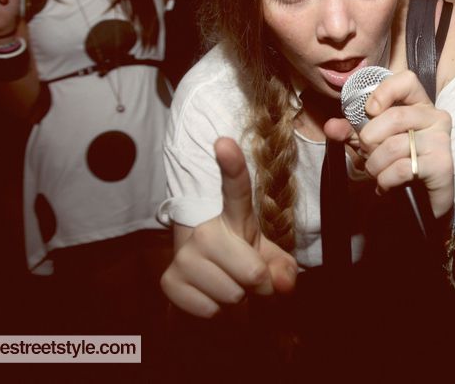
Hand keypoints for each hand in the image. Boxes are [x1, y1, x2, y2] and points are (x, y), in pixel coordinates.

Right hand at [160, 137, 297, 317]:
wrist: (202, 277)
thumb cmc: (241, 260)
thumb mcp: (269, 256)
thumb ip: (284, 267)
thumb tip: (283, 284)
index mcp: (234, 214)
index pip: (236, 188)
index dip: (232, 166)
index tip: (224, 142)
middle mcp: (205, 229)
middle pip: (252, 272)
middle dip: (260, 286)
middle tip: (249, 279)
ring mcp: (184, 254)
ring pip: (233, 296)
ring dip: (238, 301)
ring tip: (227, 284)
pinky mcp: (169, 280)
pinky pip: (211, 311)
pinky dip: (217, 312)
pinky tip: (209, 295)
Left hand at [324, 70, 454, 218]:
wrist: (425, 200)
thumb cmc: (400, 163)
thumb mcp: (372, 143)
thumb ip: (351, 132)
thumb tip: (331, 127)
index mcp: (419, 105)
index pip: (407, 80)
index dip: (384, 92)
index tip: (369, 110)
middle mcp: (435, 118)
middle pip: (394, 117)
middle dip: (369, 139)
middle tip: (366, 154)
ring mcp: (441, 140)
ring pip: (394, 146)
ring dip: (375, 164)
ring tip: (375, 172)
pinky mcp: (443, 165)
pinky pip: (402, 168)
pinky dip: (385, 179)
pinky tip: (385, 185)